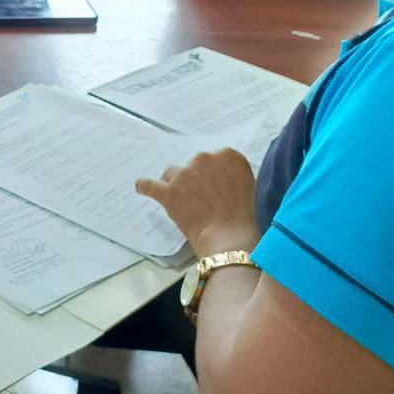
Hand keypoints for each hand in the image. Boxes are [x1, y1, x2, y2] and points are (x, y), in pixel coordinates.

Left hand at [135, 148, 260, 256]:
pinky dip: (145, 186)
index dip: (215, 174)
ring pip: (173, 173)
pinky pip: (150, 185)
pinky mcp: (169, 192)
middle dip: (197, 179)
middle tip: (206, 199)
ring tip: (184, 201)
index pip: (216, 159)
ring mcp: (185, 174)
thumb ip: (234, 175)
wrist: (230, 238)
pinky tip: (141, 187)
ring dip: (176, 184)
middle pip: (195, 165)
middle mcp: (205, 159)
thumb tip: (223, 178)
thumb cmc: (245, 217)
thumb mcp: (251, 187)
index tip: (218, 186)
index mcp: (228, 155)